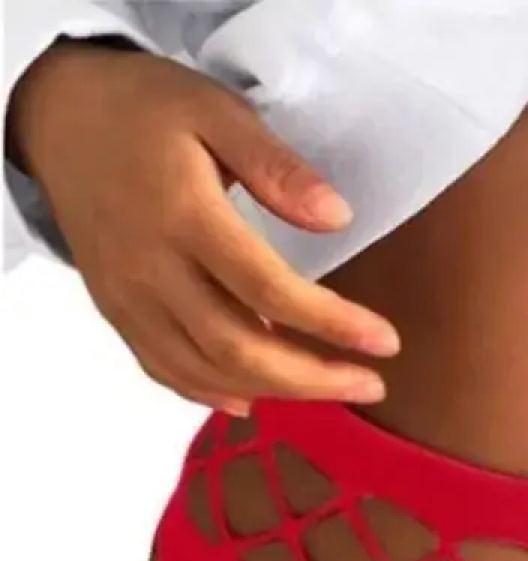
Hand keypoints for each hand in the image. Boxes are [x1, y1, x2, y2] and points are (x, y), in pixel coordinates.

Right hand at [8, 42, 400, 414]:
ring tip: (334, 389)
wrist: (60, 120)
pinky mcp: (117, 312)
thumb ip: (277, 167)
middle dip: (313, 378)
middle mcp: (151, 269)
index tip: (386, 341)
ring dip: (275, 392)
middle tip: (372, 385)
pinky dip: (212, 392)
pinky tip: (254, 400)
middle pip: (238, 347)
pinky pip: (165, 368)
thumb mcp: (217, 112)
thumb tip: (338, 219)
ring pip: (205, 369)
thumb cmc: (148, 111)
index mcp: (184, 216)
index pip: (269, 289)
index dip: (332, 323)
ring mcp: (128, 298)